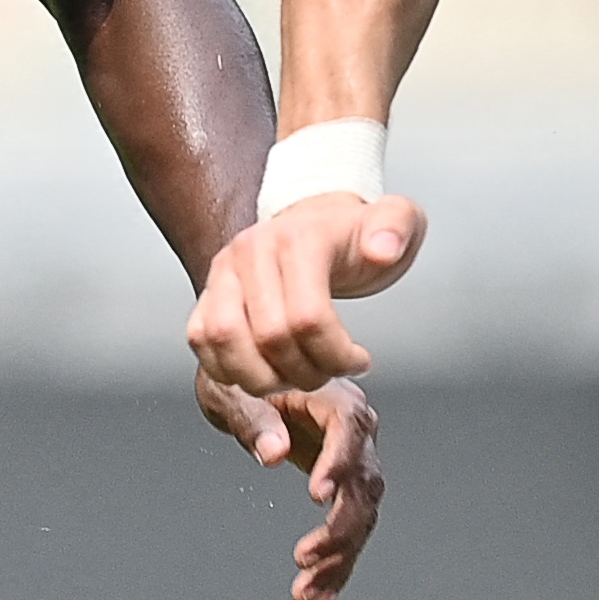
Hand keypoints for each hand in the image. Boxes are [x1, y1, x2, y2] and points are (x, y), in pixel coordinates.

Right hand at [187, 191, 427, 398]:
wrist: (320, 225)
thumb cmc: (354, 237)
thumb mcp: (396, 222)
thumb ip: (398, 228)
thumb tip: (382, 249)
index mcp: (298, 239)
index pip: (309, 317)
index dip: (336, 355)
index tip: (358, 362)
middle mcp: (251, 252)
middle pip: (269, 337)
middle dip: (307, 371)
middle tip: (329, 372)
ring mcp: (223, 273)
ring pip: (223, 341)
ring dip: (263, 377)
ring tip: (296, 375)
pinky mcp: (206, 293)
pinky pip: (200, 340)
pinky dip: (228, 368)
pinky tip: (265, 371)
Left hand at [197, 369, 386, 599]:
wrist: (247, 378)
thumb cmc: (241, 377)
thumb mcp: (232, 391)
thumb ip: (254, 421)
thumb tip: (273, 454)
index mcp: (335, 397)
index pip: (350, 429)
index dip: (338, 464)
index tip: (317, 497)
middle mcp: (356, 430)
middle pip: (363, 484)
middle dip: (338, 530)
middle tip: (305, 562)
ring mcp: (354, 460)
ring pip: (361, 516)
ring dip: (338, 559)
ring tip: (307, 593)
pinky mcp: (344, 486)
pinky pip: (350, 527)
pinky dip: (337, 563)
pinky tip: (322, 597)